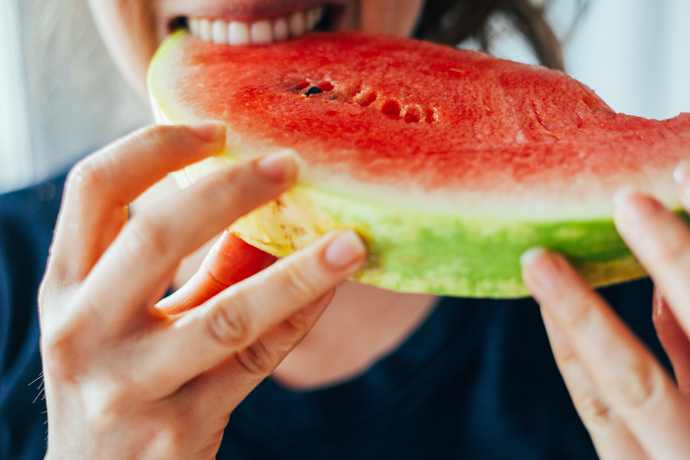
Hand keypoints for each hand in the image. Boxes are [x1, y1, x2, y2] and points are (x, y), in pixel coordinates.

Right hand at [39, 124, 366, 458]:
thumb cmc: (117, 381)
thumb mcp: (125, 316)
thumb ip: (189, 260)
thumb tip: (263, 202)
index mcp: (65, 286)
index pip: (94, 189)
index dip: (155, 147)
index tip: (217, 129)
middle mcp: (83, 331)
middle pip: (155, 236)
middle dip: (229, 191)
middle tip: (289, 163)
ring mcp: (130, 385)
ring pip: (226, 314)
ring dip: (296, 269)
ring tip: (350, 239)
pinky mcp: (181, 425)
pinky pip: (258, 359)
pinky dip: (302, 314)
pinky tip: (336, 282)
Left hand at [521, 168, 689, 459]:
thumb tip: (660, 286)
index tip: (685, 174)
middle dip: (675, 264)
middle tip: (631, 202)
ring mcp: (673, 458)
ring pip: (627, 385)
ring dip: (581, 315)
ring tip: (543, 261)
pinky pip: (599, 410)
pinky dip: (575, 357)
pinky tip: (553, 314)